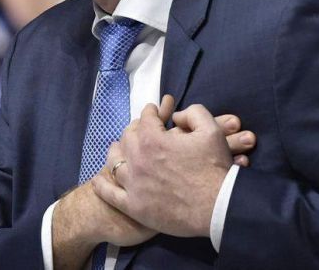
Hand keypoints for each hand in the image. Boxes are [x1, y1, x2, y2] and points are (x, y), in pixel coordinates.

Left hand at [92, 98, 235, 237]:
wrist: (218, 207)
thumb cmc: (215, 167)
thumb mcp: (211, 130)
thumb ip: (192, 113)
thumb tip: (176, 116)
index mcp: (154, 140)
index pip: (145, 118)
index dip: (151, 112)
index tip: (154, 112)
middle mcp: (138, 160)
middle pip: (127, 138)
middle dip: (134, 130)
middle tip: (140, 130)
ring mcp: (134, 185)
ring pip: (115, 163)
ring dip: (116, 153)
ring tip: (119, 151)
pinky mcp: (134, 206)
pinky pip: (110, 194)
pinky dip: (102, 185)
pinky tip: (99, 179)